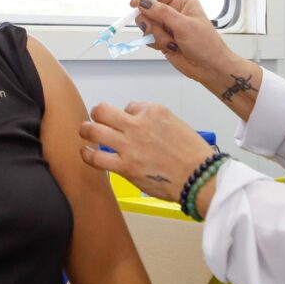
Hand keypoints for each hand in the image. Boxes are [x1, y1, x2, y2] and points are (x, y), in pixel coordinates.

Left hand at [79, 102, 214, 202]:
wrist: (199, 176)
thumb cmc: (193, 154)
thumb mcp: (176, 124)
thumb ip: (155, 122)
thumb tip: (139, 126)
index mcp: (153, 111)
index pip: (129, 106)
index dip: (127, 114)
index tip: (129, 123)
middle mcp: (138, 124)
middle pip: (102, 111)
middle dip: (97, 114)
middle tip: (97, 119)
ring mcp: (129, 145)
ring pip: (93, 130)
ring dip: (86, 130)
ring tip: (85, 132)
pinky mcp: (125, 166)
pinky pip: (96, 157)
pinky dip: (87, 154)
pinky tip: (86, 152)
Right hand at [131, 0, 262, 115]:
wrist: (210, 67)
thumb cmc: (206, 44)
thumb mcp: (184, 26)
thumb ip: (162, 13)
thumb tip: (143, 2)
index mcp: (182, 1)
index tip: (135, 4)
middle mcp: (173, 11)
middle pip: (147, 7)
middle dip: (149, 20)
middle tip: (157, 29)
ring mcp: (167, 25)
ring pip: (146, 23)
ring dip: (155, 34)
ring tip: (170, 42)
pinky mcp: (162, 38)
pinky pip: (148, 37)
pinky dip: (155, 43)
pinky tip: (169, 47)